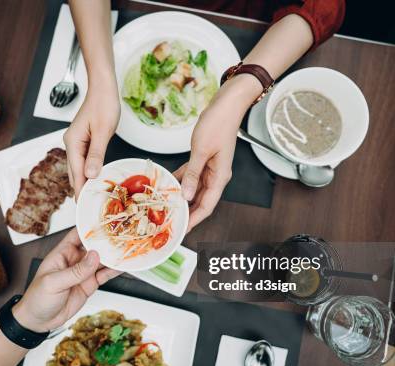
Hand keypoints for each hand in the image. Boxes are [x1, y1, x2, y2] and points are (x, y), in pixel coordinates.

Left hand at [12, 229, 119, 332]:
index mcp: (62, 253)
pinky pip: (104, 275)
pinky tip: (122, 267)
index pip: (78, 234)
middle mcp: (74, 260)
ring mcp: (83, 272)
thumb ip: (75, 271)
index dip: (90, 227)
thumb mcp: (54, 283)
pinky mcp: (90, 284)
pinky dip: (114, 271)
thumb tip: (94, 257)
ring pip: (102, 260)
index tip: (104, 222)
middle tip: (121, 237)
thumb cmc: (37, 298)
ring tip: (126, 251)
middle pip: (94, 246)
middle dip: (106, 241)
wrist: (39, 321)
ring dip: (113, 256)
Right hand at [64, 84, 119, 196]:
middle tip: (88, 209)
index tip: (83, 207)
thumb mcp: (104, 131)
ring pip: (78, 168)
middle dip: (81, 190)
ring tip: (92, 199)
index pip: (76, 173)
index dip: (80, 191)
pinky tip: (95, 180)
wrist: (103, 88)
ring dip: (84, 183)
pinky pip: (83, 161)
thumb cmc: (104, 105)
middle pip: (74, 173)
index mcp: (73, 143)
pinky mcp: (83, 141)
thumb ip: (96, 154)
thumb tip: (90, 175)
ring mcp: (76, 143)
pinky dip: (88, 172)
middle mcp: (71, 144)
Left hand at [175, 75, 259, 229]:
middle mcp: (217, 176)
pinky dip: (181, 180)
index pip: (206, 206)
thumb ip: (192, 174)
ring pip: (195, 189)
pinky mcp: (205, 160)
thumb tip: (186, 195)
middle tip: (170, 221)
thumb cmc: (218, 124)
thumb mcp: (201, 150)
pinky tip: (169, 183)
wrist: (227, 105)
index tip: (181, 230)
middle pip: (201, 201)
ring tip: (167, 205)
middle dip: (187, 212)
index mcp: (220, 177)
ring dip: (182, 197)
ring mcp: (211, 168)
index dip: (194, 220)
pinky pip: (192, 175)